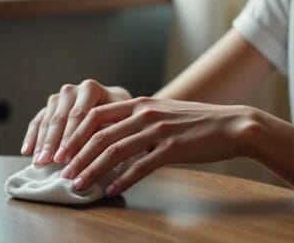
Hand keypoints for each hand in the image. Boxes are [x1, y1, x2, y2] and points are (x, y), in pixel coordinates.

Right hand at [21, 79, 131, 163]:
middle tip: (46, 162)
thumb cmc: (119, 115)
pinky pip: (37, 121)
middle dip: (52, 143)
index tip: (65, 158)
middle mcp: (71, 90)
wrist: (113, 103)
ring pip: (46, 120)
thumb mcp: (119, 119)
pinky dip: (31, 137)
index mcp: (90, 88)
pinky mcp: (49, 106)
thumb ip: (107, 129)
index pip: (78, 115)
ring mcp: (58, 97)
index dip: (71, 138)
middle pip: (59, 118)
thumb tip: (95, 149)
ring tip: (37, 162)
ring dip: (41, 143)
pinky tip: (26, 152)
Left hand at [59, 97, 262, 196]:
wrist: (233, 125)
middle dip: (75, 154)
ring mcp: (159, 130)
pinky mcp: (173, 148)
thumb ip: (139, 122)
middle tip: (60, 171)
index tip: (60, 151)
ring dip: (92, 169)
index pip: (96, 115)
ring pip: (115, 151)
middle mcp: (146, 113)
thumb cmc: (198, 123)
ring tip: (77, 184)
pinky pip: (142, 166)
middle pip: (100, 134)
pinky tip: (112, 190)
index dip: (74, 134)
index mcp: (140, 103)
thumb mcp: (164, 114)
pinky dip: (124, 180)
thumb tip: (114, 139)